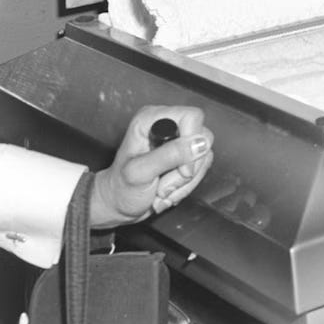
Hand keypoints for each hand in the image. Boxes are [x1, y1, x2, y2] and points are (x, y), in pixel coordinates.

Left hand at [89, 106, 213, 227]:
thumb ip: (168, 156)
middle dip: (187, 170)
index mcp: (151, 119)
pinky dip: (187, 185)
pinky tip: (168, 191)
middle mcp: (167, 124)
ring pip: (204, 155)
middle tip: (163, 185)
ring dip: (185, 181)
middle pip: (202, 138)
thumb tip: (200, 143)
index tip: (181, 168)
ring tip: (162, 190)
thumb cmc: (120, 190)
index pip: (191, 117)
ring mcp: (177, 140)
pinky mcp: (185, 154)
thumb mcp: (139, 174)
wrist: (118, 207)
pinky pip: (202, 167)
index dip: (191, 142)